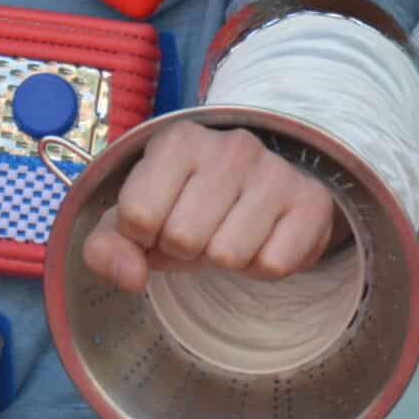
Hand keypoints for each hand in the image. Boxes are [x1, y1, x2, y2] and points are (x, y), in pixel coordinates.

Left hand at [80, 119, 341, 293]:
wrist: (260, 193)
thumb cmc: (184, 205)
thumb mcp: (133, 219)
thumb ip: (107, 247)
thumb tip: (130, 277)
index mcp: (178, 141)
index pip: (137, 215)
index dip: (142, 236)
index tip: (156, 224)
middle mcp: (230, 146)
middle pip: (184, 239)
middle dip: (184, 250)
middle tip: (198, 231)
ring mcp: (275, 170)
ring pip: (229, 255)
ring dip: (223, 261)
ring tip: (228, 233)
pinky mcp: (311, 201)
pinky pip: (273, 265)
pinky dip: (261, 267)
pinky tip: (261, 239)